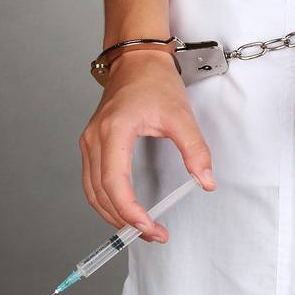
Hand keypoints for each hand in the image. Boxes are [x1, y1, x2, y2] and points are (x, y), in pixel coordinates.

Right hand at [79, 50, 216, 242]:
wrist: (136, 59)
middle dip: (125, 220)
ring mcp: (89, 142)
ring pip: (92, 191)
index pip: (114, 182)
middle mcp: (95, 138)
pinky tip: (125, 211)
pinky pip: (92, 182)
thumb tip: (205, 181)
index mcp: (114, 131)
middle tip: (153, 234)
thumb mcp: (181, 115)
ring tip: (141, 229)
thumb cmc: (155, 82)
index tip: (149, 226)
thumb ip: (195, 150)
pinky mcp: (92, 144)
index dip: (129, 210)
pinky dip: (106, 201)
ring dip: (113, 215)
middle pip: (100, 193)